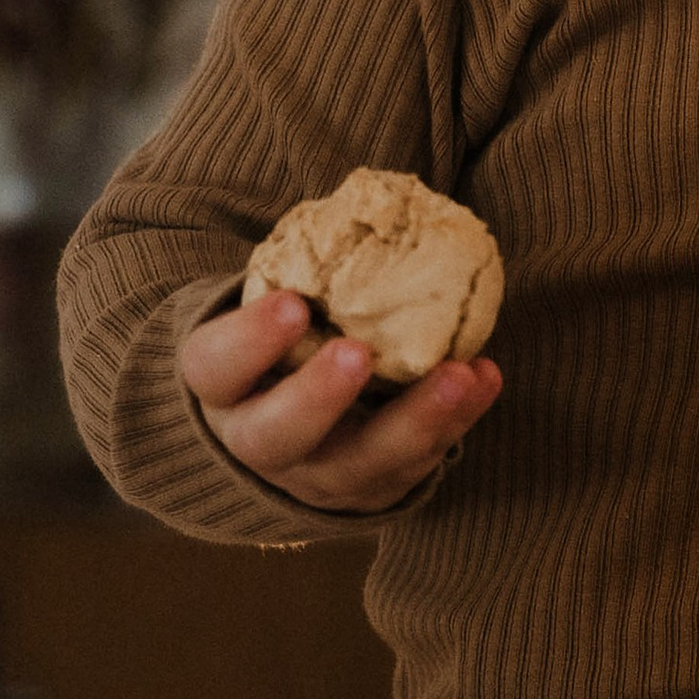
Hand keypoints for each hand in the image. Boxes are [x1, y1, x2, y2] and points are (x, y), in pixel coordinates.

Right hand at [179, 289, 500, 512]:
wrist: (294, 428)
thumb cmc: (286, 344)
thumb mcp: (273, 311)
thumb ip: (304, 279)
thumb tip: (372, 207)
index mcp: (222, 387)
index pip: (216, 368)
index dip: (248, 341)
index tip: (292, 303)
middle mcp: (259, 442)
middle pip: (276, 435)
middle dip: (318, 397)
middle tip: (359, 354)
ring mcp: (316, 475)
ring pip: (359, 465)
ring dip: (414, 421)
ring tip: (459, 376)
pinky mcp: (371, 491)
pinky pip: (414, 466)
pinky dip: (454, 423)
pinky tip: (482, 381)